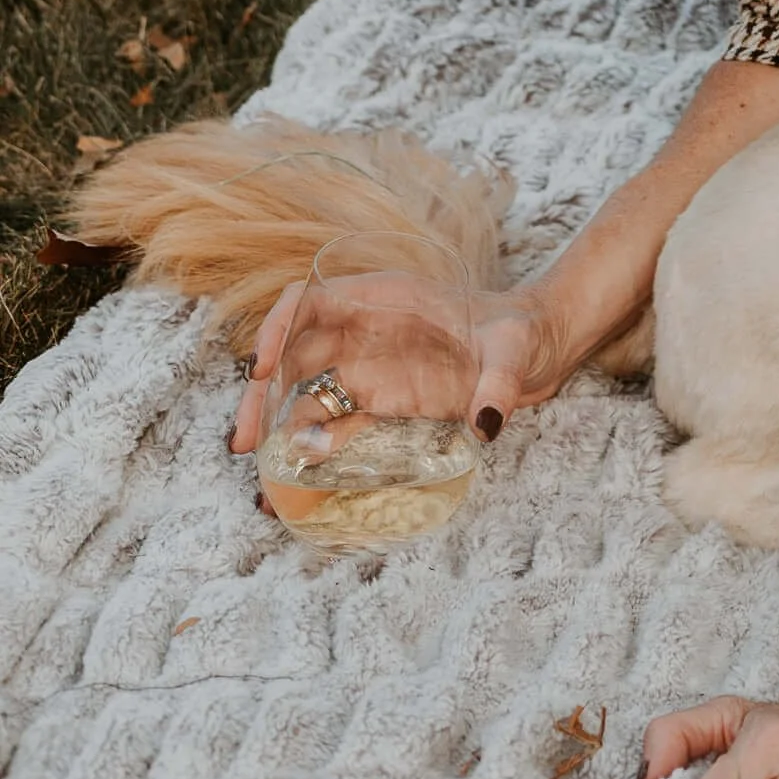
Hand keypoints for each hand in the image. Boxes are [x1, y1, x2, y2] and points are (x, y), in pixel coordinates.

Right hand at [229, 277, 566, 457]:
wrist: (532, 354)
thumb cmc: (520, 335)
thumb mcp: (516, 351)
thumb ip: (501, 383)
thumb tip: (487, 423)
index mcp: (385, 299)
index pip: (313, 300)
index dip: (279, 327)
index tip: (263, 367)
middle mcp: (365, 331)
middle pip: (295, 351)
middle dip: (263, 391)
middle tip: (245, 440)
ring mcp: (368, 368)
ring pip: (305, 389)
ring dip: (277, 424)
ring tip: (260, 471)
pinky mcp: (378, 403)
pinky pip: (332, 422)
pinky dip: (309, 446)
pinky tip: (295, 479)